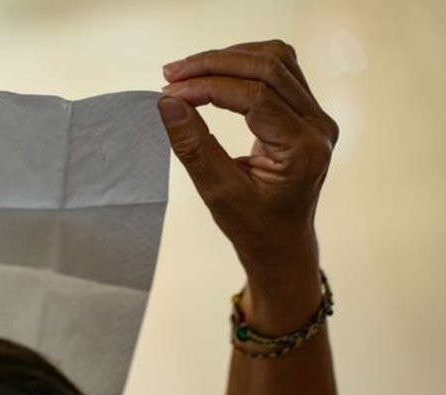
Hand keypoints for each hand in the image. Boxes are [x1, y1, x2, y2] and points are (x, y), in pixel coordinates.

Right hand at [157, 40, 337, 273]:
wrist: (281, 243)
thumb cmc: (252, 226)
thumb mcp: (218, 192)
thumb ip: (194, 146)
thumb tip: (168, 103)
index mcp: (302, 149)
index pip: (254, 96)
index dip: (208, 87)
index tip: (169, 93)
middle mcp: (318, 126)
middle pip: (268, 68)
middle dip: (214, 64)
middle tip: (171, 74)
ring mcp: (316, 116)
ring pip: (275, 60)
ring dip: (228, 58)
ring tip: (188, 72)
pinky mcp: (306, 112)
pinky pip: (279, 70)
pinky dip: (242, 64)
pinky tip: (214, 74)